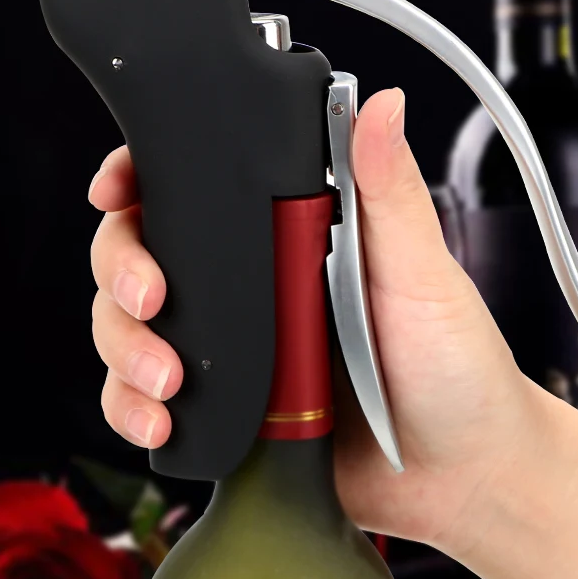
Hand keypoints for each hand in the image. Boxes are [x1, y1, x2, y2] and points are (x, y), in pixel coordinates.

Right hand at [86, 89, 541, 551]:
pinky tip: (157, 422)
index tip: (115, 190)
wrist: (462, 474)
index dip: (141, 180)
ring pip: (131, 328)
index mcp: (292, 234)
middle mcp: (253, 285)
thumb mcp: (423, 271)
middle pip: (144, 254)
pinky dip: (132, 409)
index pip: (198, 190)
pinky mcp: (226, 409)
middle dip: (123, 273)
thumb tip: (382, 104)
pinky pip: (149, 401)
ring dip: (124, 349)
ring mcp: (235, 348)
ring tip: (165, 381)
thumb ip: (391, 191)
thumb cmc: (455, 365)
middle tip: (151, 300)